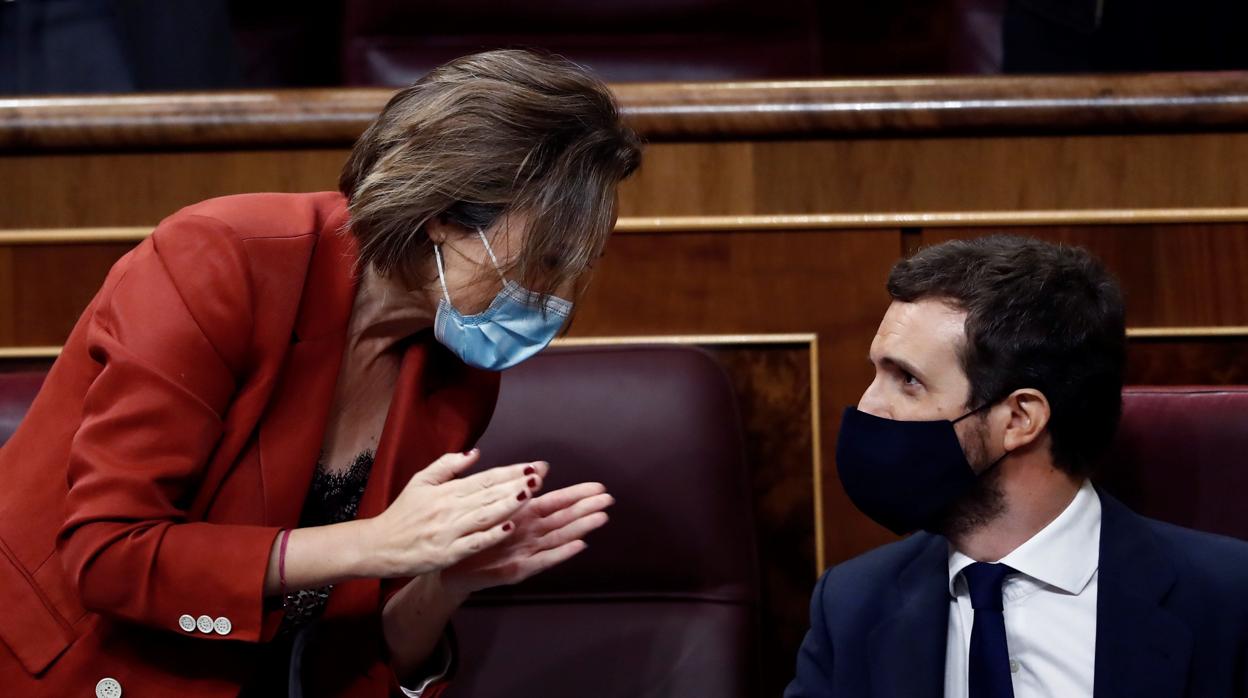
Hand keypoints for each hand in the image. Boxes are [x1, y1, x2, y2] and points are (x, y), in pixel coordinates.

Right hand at [361, 450, 546, 578]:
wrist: (379, 545)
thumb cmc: (403, 514)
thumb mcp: (421, 481)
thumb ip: (448, 465)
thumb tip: (475, 452)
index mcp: (447, 491)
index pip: (485, 478)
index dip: (510, 472)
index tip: (533, 466)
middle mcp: (450, 508)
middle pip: (489, 494)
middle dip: (516, 484)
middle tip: (540, 475)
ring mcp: (449, 531)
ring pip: (484, 515)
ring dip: (508, 504)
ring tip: (530, 494)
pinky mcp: (446, 553)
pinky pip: (473, 543)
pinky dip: (491, 535)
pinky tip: (509, 527)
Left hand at [440, 478, 613, 595]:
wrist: (449, 567)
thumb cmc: (471, 536)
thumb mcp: (488, 505)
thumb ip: (512, 490)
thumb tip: (537, 470)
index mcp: (523, 516)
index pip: (555, 502)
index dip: (577, 494)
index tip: (599, 486)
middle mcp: (530, 534)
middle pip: (563, 519)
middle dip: (586, 509)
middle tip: (608, 499)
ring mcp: (526, 552)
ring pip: (558, 538)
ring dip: (580, 528)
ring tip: (601, 518)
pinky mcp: (517, 570)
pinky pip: (542, 560)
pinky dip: (561, 553)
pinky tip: (579, 546)